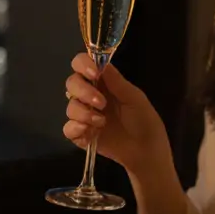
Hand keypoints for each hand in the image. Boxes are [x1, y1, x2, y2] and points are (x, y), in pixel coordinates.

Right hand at [64, 53, 171, 174]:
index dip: (83, 64)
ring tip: (102, 122)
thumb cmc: (144, 121)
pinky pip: (68, 128)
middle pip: (71, 83)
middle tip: (101, 103)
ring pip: (70, 106)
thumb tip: (101, 62)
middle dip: (83, 91)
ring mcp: (84, 116)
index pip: (82, 64)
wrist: (146, 151)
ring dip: (84, 112)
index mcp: (102, 83)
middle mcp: (89, 96)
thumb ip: (116, 81)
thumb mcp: (134, 98)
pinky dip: (76, 128)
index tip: (93, 74)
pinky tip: (90, 132)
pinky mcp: (81, 135)